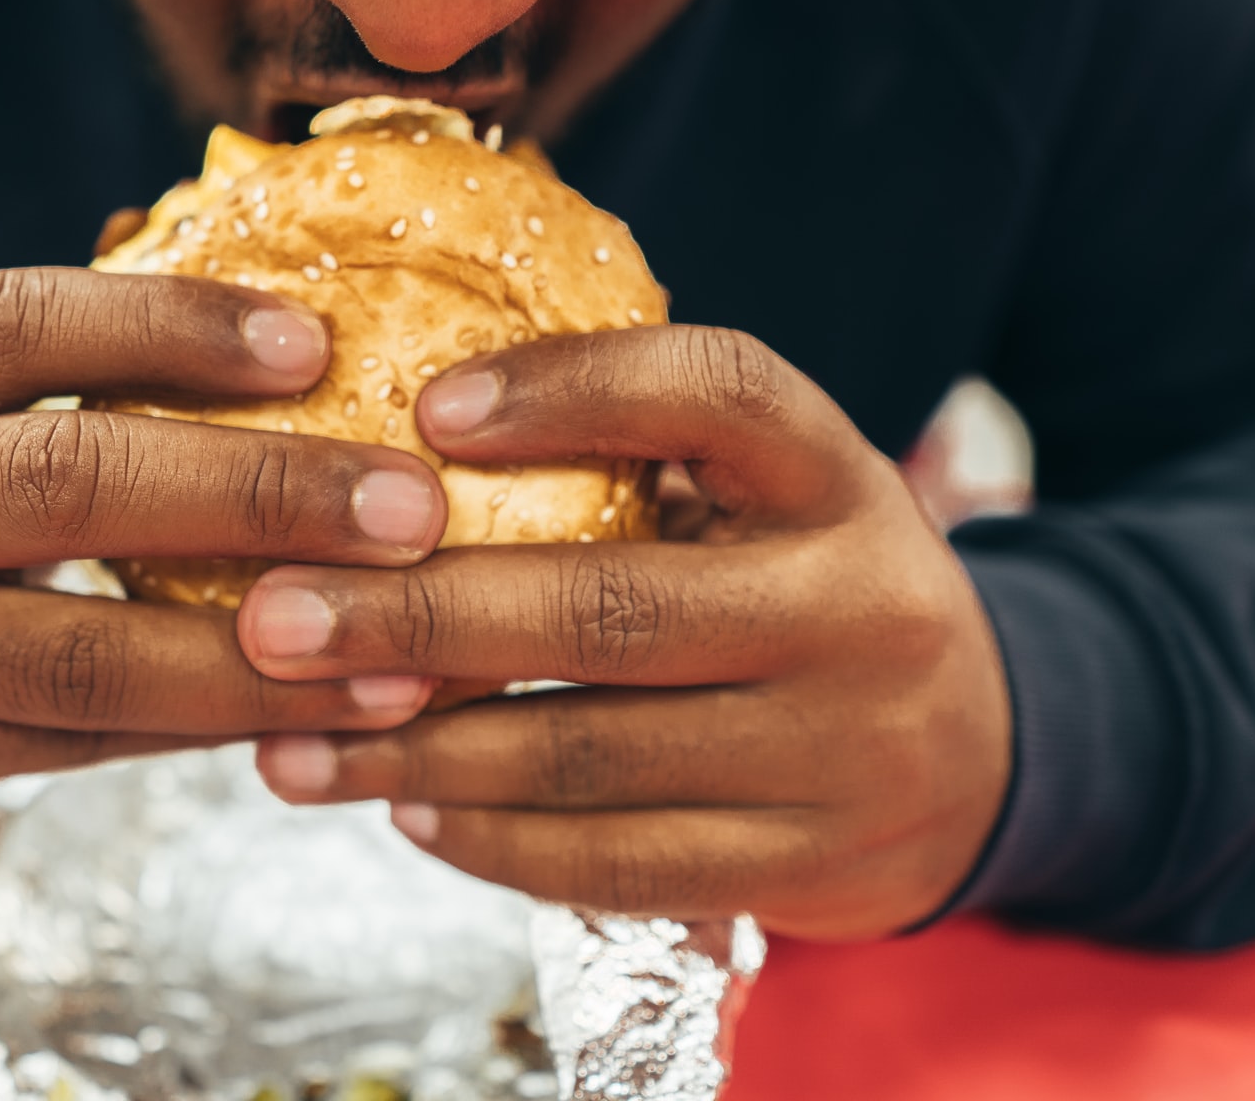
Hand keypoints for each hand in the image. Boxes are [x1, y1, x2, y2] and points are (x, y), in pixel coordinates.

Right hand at [0, 268, 449, 824]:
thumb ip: (64, 383)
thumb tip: (308, 355)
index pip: (15, 323)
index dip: (169, 325)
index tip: (316, 343)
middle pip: (60, 481)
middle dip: (255, 492)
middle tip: (412, 509)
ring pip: (80, 654)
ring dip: (257, 656)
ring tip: (399, 652)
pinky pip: (81, 744)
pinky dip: (206, 727)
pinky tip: (312, 712)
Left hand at [240, 325, 1011, 939]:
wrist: (982, 755)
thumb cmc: (805, 591)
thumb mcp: (766, 501)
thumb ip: (637, 467)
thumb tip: (392, 449)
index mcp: (839, 479)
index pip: (719, 395)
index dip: (573, 389)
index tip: (425, 407)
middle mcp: (857, 607)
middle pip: (612, 606)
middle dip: (419, 616)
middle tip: (272, 618)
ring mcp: (842, 749)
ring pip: (592, 754)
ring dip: (419, 754)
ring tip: (290, 743)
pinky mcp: (810, 866)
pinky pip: (617, 863)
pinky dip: (491, 839)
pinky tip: (402, 808)